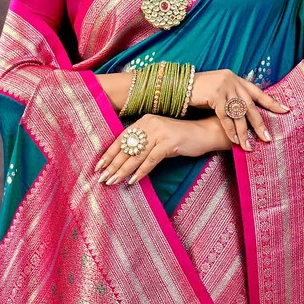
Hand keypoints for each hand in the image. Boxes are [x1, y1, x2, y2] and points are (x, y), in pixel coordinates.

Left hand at [93, 114, 213, 186]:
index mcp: (144, 121)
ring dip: (123, 170)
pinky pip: (151, 159)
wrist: (205, 133)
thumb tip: (124, 161)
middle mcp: (149, 124)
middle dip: (113, 165)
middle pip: (127, 147)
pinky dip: (141, 171)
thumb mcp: (159, 139)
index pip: (122, 139)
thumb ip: (144, 145)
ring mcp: (160, 132)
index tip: (98, 166)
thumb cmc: (181, 139)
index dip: (109, 153)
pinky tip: (133, 181)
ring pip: (136, 155)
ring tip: (113, 182)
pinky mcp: (169, 142)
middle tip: (102, 178)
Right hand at [189, 69, 289, 148]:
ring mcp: (225, 87)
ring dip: (245, 132)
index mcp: (236, 79)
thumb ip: (231, 97)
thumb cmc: (198, 91)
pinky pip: (226, 117)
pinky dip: (231, 130)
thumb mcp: (218, 90)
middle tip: (268, 137)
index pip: (257, 92)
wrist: (179, 84)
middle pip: (251, 106)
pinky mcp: (216, 94)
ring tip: (250, 146)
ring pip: (239, 114)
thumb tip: (242, 112)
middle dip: (260, 124)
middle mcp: (233, 81)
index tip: (285, 110)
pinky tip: (235, 141)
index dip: (272, 102)